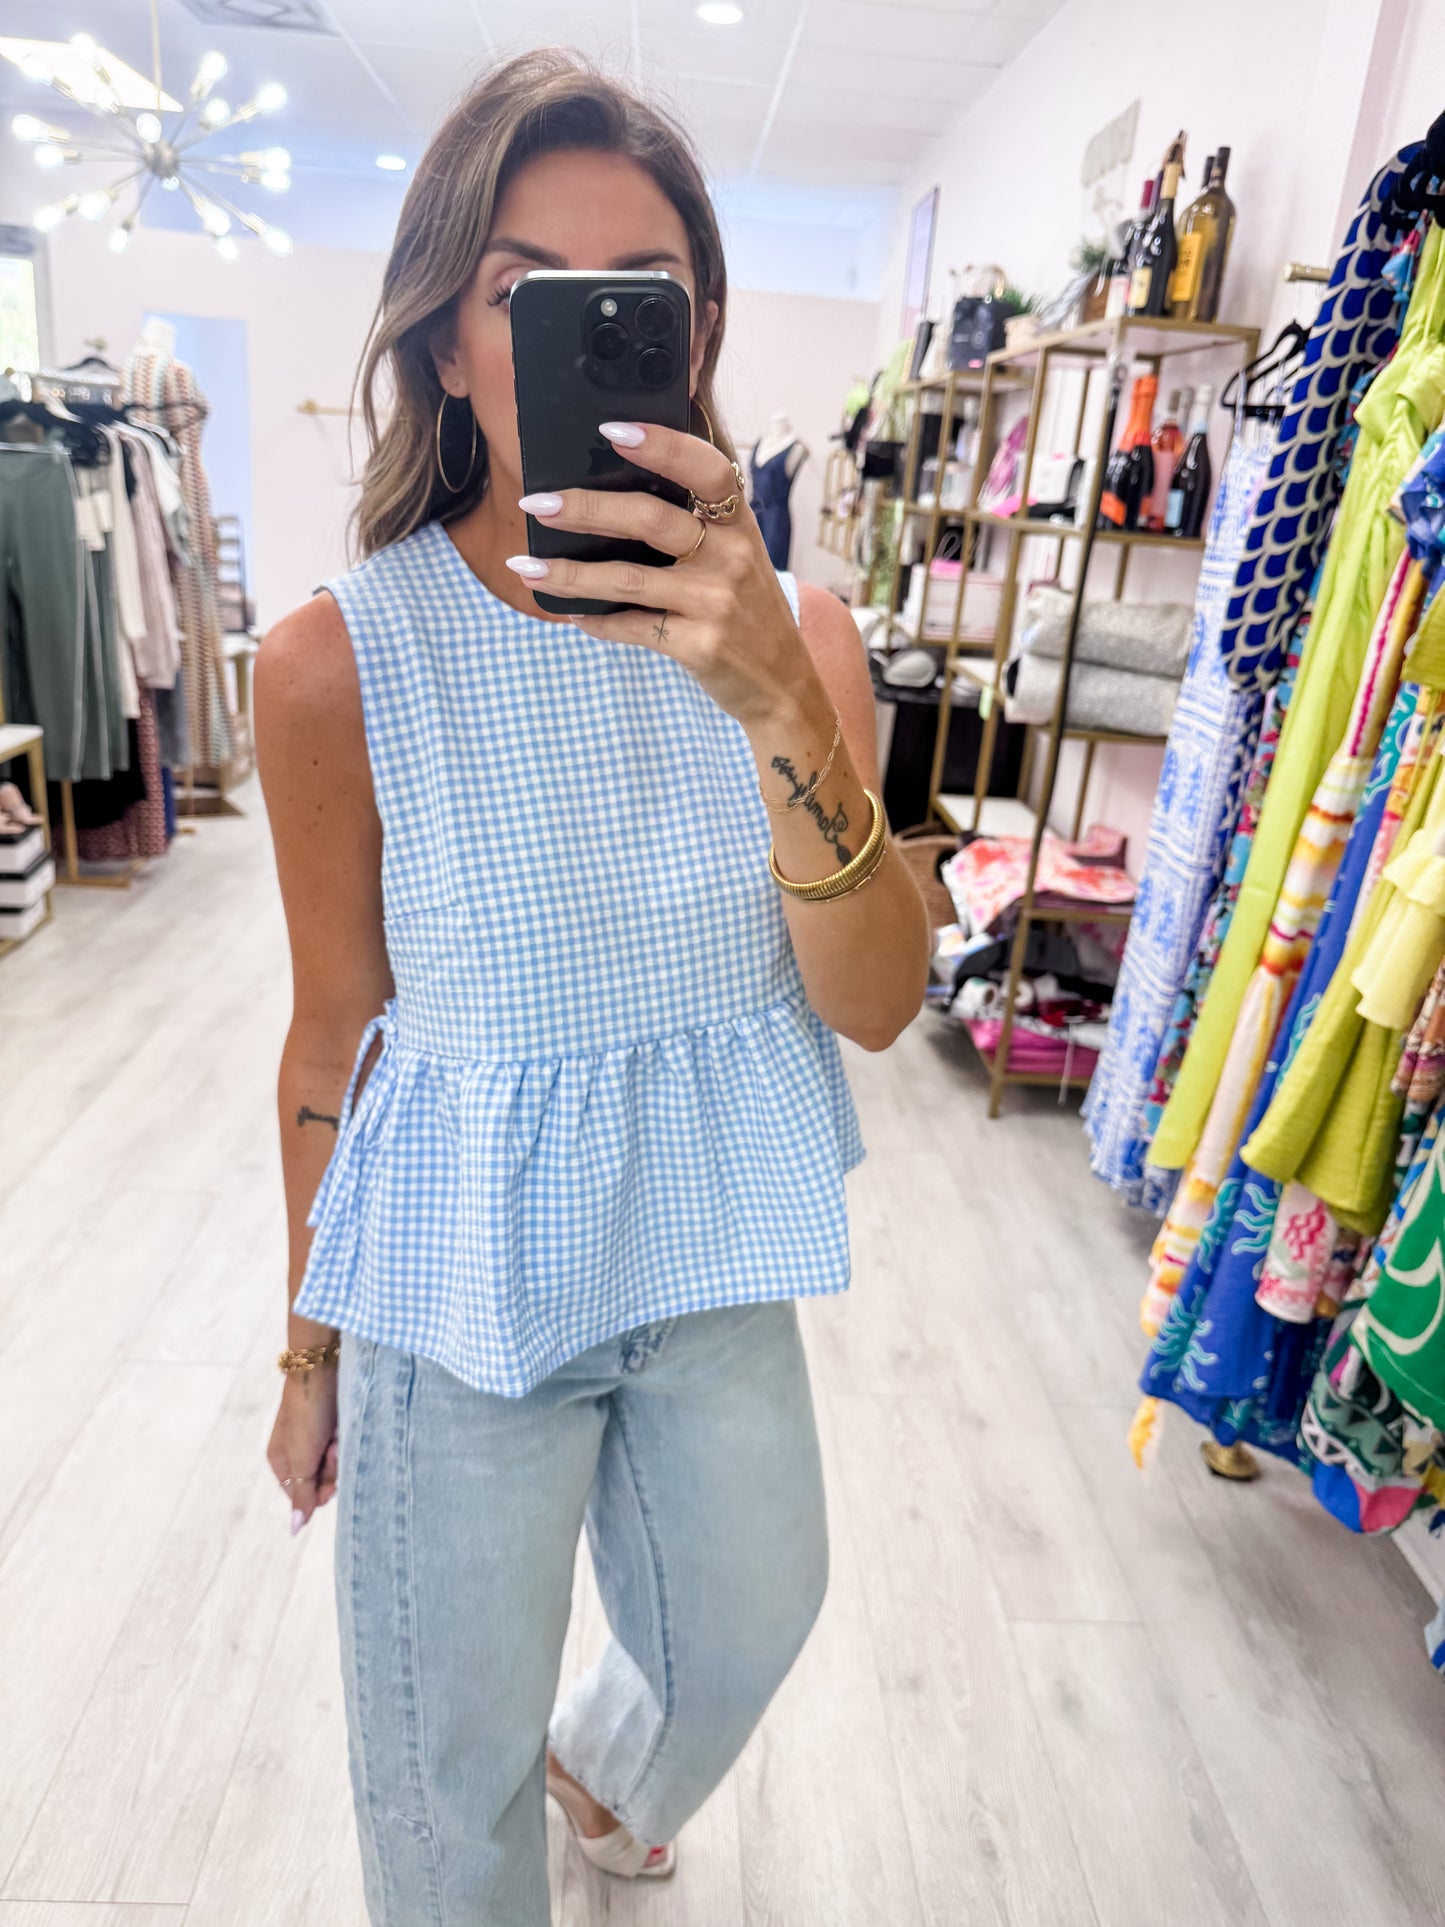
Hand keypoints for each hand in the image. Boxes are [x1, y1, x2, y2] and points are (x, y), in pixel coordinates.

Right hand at [267, 1365, 338, 1534]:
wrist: (323, 1363)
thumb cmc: (309, 1410)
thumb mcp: (302, 1456)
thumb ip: (301, 1493)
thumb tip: (294, 1530)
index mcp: (281, 1461)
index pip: (305, 1496)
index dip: (321, 1491)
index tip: (328, 1475)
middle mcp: (297, 1450)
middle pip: (324, 1479)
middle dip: (334, 1465)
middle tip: (334, 1445)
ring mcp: (316, 1435)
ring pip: (338, 1461)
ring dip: (343, 1448)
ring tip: (340, 1429)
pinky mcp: (333, 1421)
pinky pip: (346, 1440)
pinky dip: (349, 1434)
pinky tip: (346, 1421)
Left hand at [505, 420, 819, 729]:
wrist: (783, 685)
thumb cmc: (747, 611)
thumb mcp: (739, 557)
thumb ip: (698, 523)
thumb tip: (614, 494)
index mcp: (739, 524)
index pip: (706, 469)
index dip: (662, 445)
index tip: (610, 430)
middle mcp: (731, 557)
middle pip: (650, 519)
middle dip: (585, 508)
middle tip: (537, 502)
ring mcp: (715, 603)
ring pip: (628, 578)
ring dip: (569, 571)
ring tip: (526, 566)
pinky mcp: (699, 646)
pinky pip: (632, 626)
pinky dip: (595, 620)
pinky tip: (569, 612)